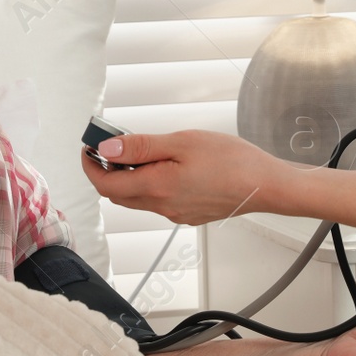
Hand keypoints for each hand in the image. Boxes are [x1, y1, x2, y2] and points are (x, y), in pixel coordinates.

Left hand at [80, 130, 288, 224]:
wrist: (267, 186)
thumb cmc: (231, 161)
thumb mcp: (181, 142)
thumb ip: (141, 147)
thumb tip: (106, 149)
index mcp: (156, 188)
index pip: (105, 184)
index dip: (90, 166)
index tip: (88, 147)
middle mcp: (162, 207)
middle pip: (118, 194)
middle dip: (107, 171)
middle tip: (111, 144)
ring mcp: (176, 213)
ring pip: (138, 198)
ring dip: (129, 178)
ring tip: (139, 151)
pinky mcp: (189, 214)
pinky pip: (158, 201)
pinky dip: (149, 184)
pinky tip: (166, 165)